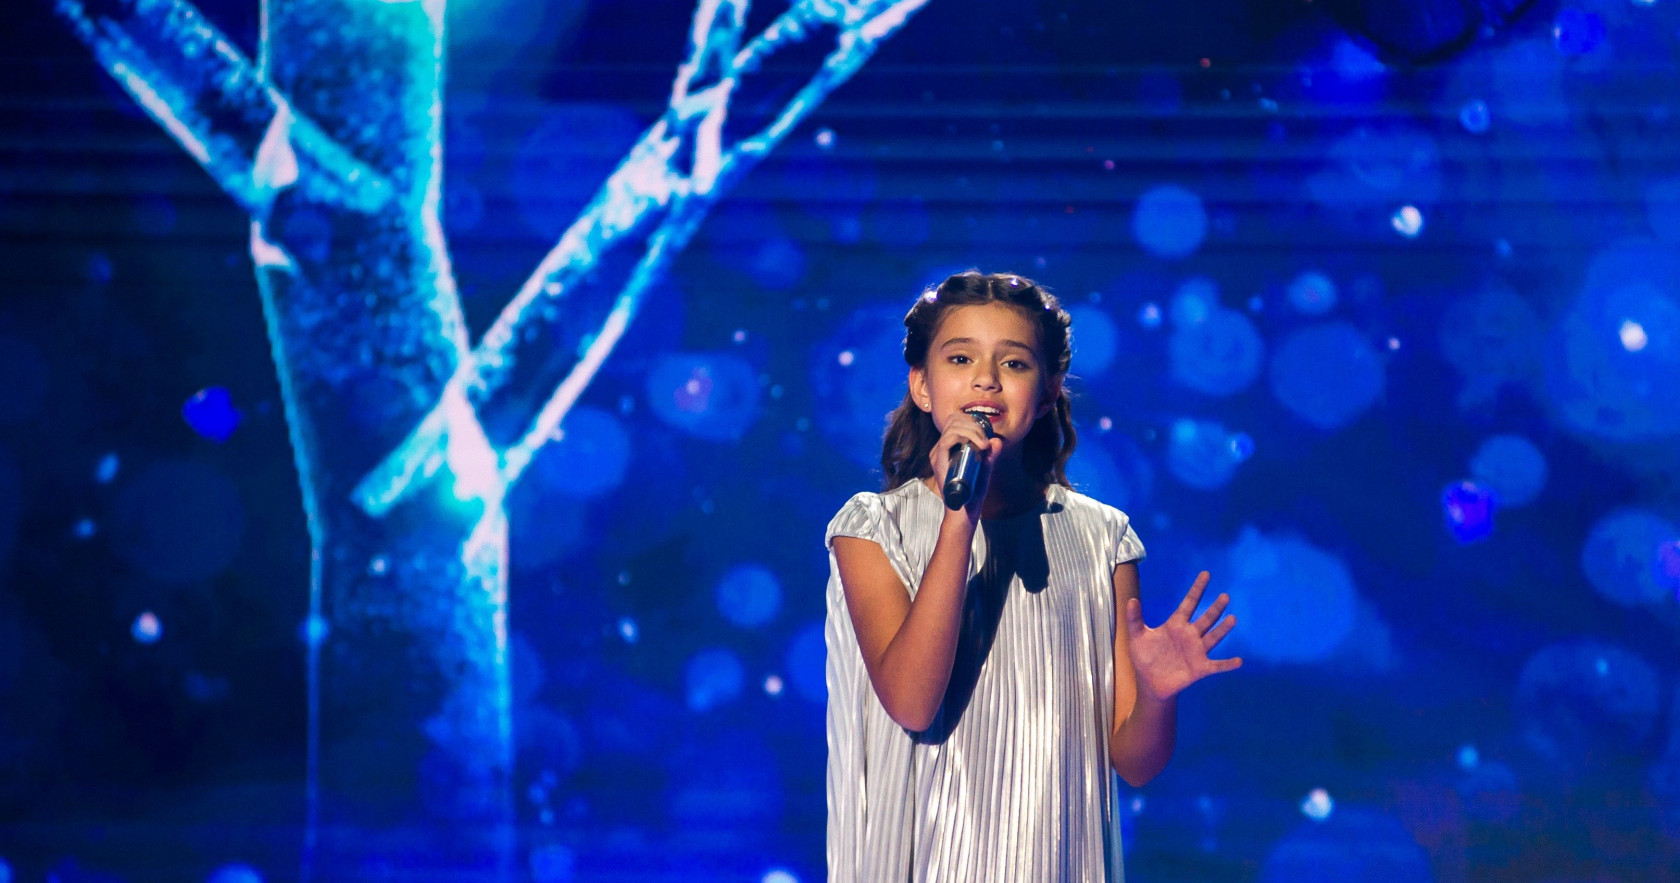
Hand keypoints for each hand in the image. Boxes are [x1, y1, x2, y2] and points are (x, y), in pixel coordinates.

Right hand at [927, 414, 1000, 515]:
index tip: (986, 433)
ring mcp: (938, 455)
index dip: (971, 421)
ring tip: (984, 443)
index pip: (956, 423)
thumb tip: (997, 440)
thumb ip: (990, 456)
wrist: (963, 514)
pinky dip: (966, 437)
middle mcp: (941, 449)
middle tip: (986, 439)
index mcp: (949, 449)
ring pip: (951, 427)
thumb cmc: (972, 495)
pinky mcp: (939, 461)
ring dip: (972, 429)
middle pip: (953, 420)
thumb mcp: (985, 471)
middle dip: (973, 423)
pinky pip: (947, 439)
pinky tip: (980, 445)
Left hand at [1125, 571, 1241, 701]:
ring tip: (1232, 619)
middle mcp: (1190, 635)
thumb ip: (1135, 619)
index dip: (1197, 589)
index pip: (1189, 603)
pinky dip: (1227, 664)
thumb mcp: (1137, 637)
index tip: (1206, 574)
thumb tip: (1131, 600)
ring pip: (1213, 638)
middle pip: (1205, 618)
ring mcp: (1197, 651)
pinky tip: (1239, 661)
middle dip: (1215, 608)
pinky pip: (1217, 665)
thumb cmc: (1145, 658)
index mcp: (1176, 625)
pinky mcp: (1200, 668)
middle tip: (1225, 596)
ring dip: (1223, 630)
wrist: (1150, 683)